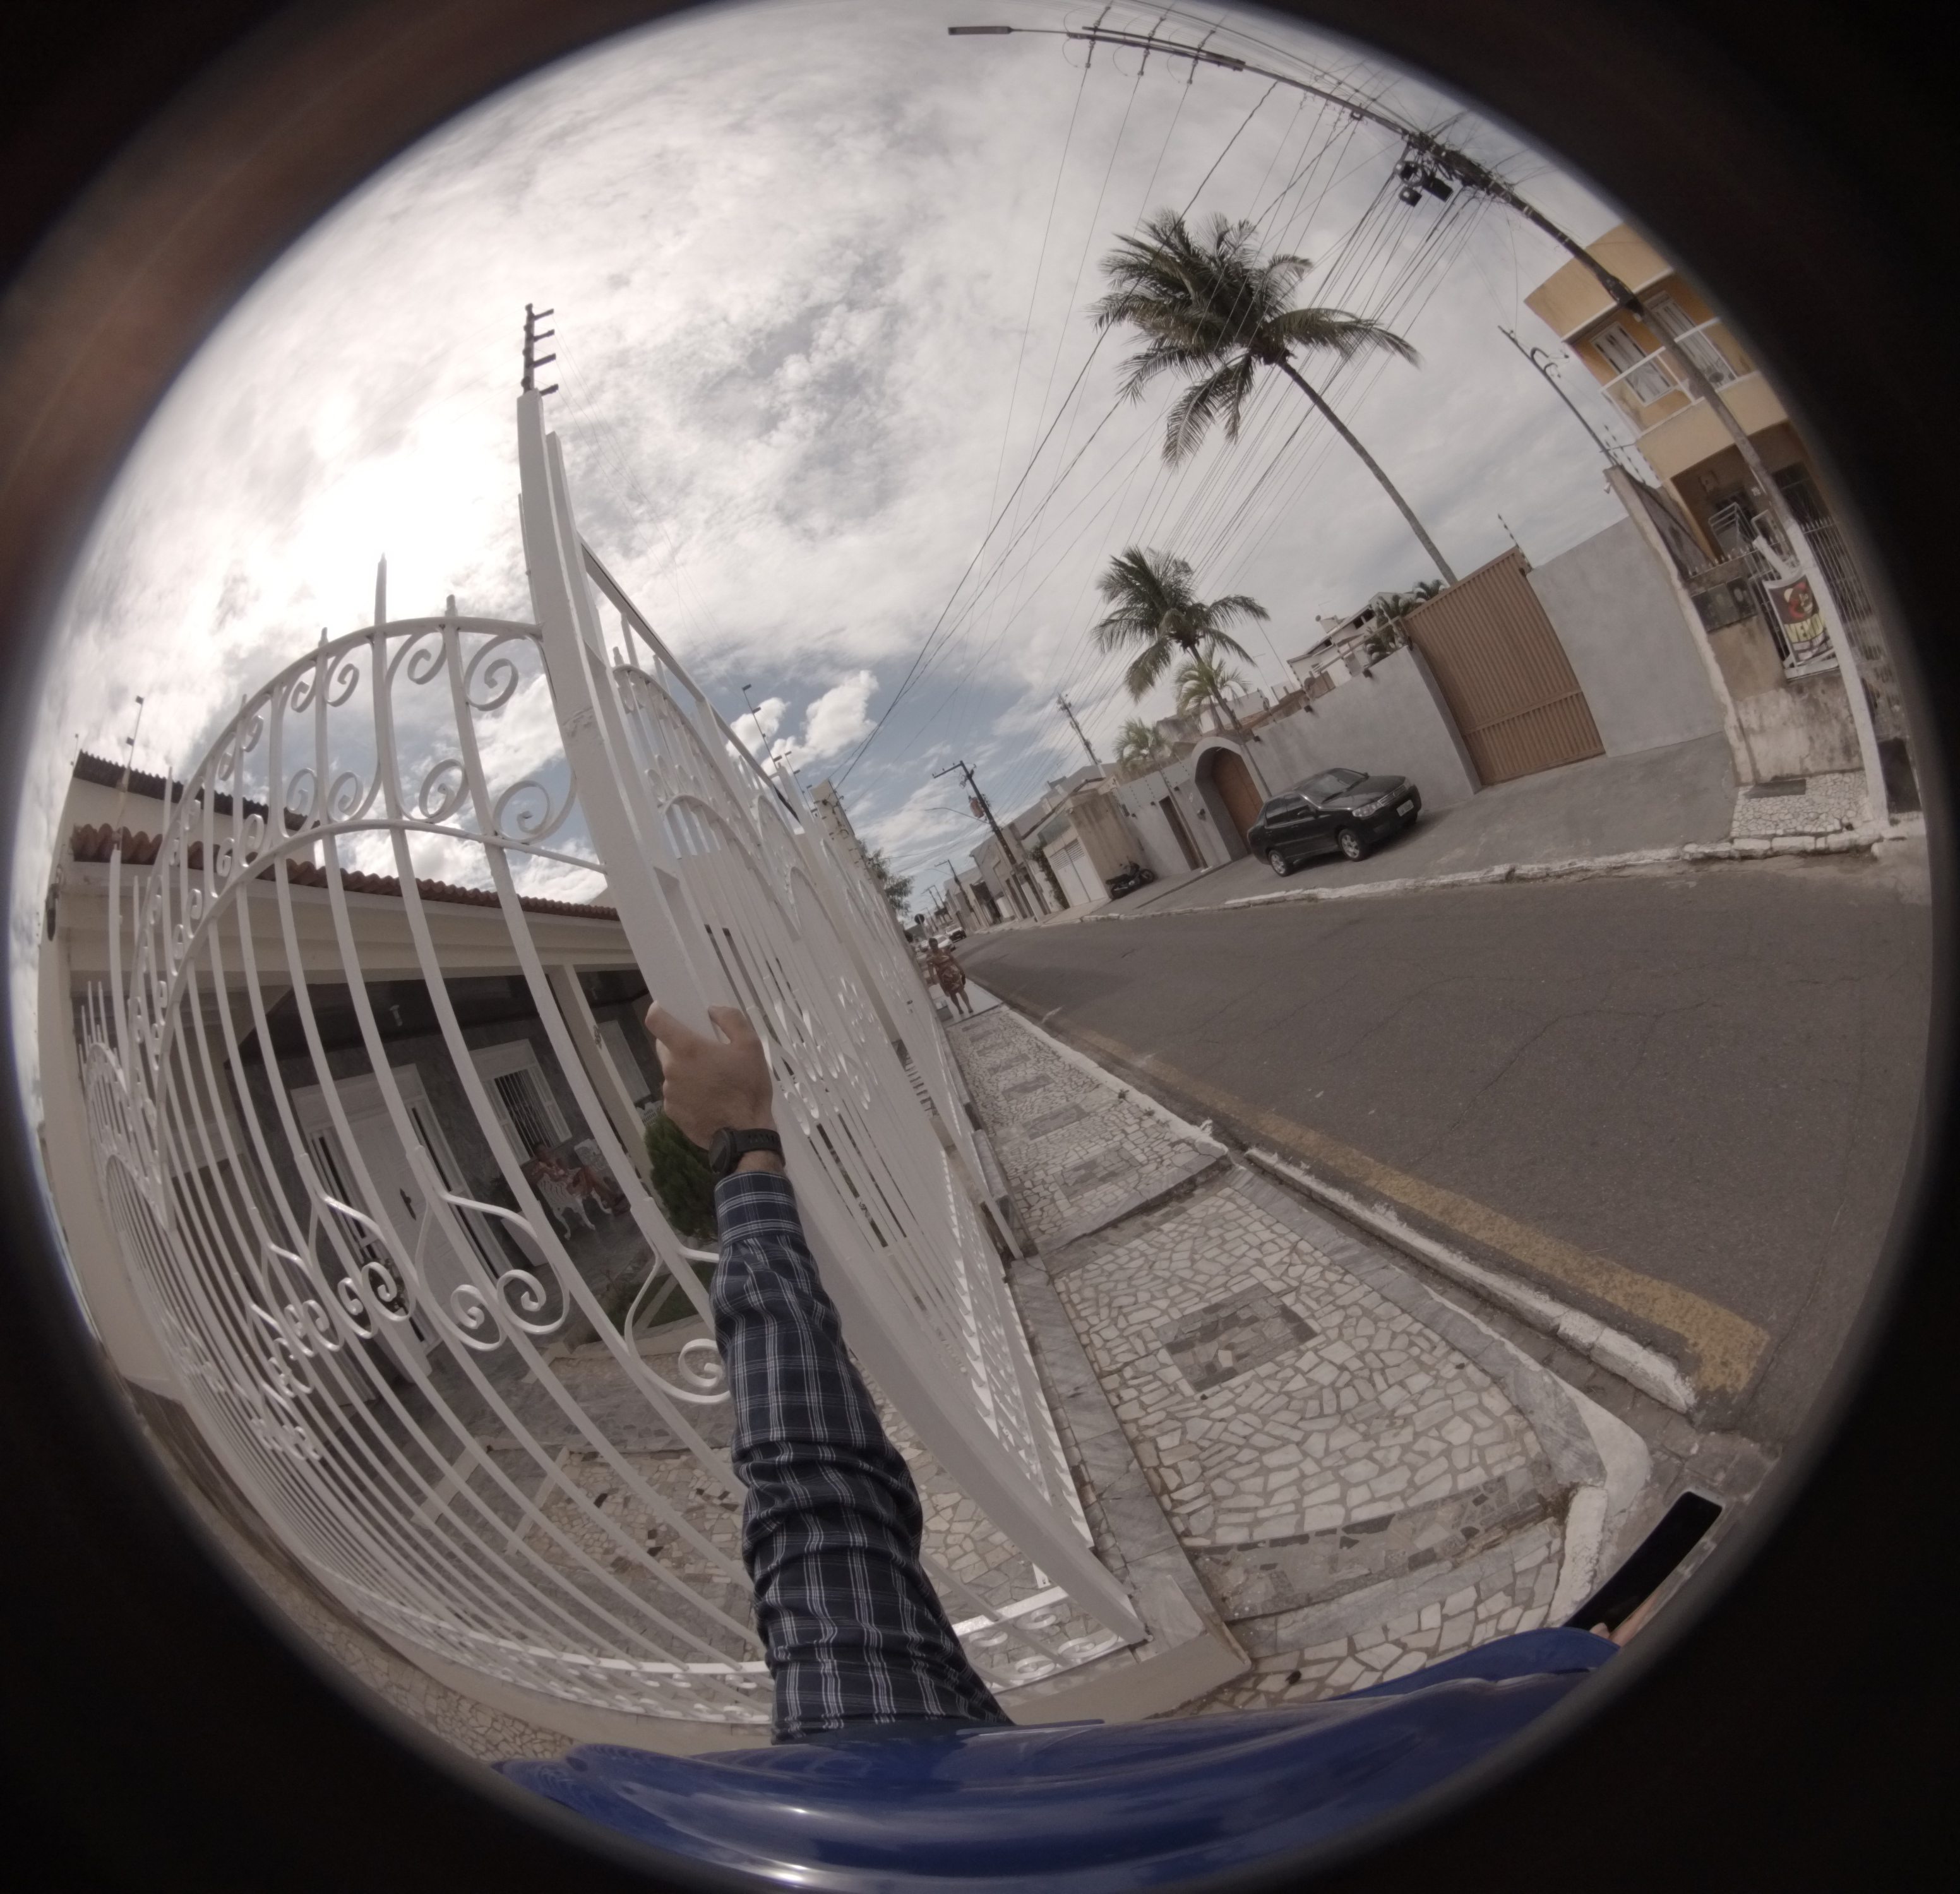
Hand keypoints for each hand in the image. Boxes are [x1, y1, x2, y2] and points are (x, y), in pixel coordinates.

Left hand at [645, 1002, 777, 1154]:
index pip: (656, 1020)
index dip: (659, 1011)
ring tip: (712, 1081)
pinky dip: (688, 1092)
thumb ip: (731, 1020)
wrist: (744, 1135)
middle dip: (680, 1045)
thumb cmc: (748, 1087)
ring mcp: (669, 1093)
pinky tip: (708, 1100)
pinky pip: (676, 1094)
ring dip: (686, 1071)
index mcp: (687, 1049)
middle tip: (705, 1052)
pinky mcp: (672, 1112)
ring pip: (673, 1072)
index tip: (667, 1010)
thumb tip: (712, 1010)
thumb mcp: (751, 1046)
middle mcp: (672, 1069)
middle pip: (665, 1047)